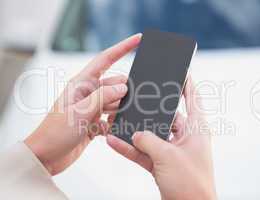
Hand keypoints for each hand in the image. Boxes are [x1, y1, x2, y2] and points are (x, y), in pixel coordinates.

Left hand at [25, 34, 141, 175]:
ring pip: (115, 102)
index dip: (122, 47)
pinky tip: (110, 130)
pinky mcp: (95, 122)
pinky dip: (114, 123)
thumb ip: (103, 97)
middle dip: (125, 91)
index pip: (105, 60)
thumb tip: (124, 87)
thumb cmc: (56, 132)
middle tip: (131, 101)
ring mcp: (92, 108)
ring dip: (119, 110)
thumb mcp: (81, 112)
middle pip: (115, 84)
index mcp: (81, 84)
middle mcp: (88, 93)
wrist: (46, 157)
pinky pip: (112, 118)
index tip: (138, 39)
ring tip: (114, 120)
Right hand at [107, 78, 216, 199]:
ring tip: (120, 121)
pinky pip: (144, 153)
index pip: (193, 99)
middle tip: (138, 97)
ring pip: (152, 136)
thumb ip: (148, 140)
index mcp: (196, 129)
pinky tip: (115, 142)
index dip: (188, 84)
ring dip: (136, 132)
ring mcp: (172, 151)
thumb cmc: (191, 184)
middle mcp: (185, 137)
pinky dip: (130, 149)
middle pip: (167, 117)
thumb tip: (135, 134)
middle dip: (151, 110)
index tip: (182, 72)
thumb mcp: (167, 156)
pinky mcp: (162, 165)